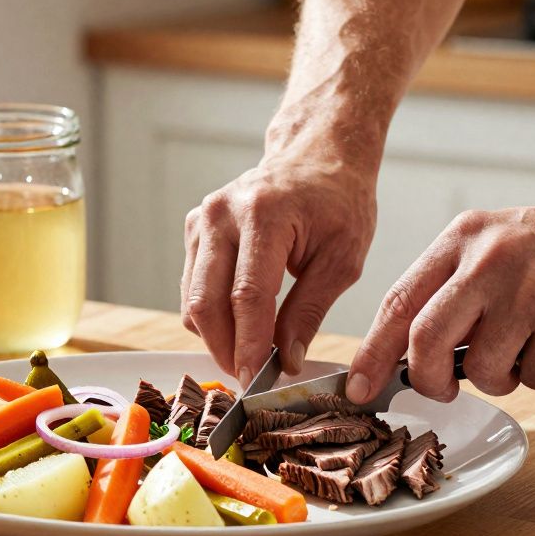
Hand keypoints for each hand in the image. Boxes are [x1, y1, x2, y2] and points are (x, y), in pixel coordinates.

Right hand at [182, 155, 376, 383]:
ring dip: (216, 336)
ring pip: (192, 299)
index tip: (255, 379)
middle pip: (206, 301)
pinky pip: (192, 287)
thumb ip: (309, 311)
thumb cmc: (338, 202)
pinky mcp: (194, 229)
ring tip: (249, 353)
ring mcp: (202, 220)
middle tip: (250, 377)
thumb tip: (286, 361)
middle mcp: (222, 214)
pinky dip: (211, 314)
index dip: (249, 344)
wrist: (316, 156)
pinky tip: (240, 324)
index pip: (247, 295)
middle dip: (225, 348)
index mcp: (264, 215)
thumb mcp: (342, 259)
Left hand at [346, 196, 534, 402]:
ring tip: (527, 348)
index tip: (357, 386)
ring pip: (481, 370)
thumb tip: (408, 352)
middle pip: (424, 340)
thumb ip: (453, 288)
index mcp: (461, 239)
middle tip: (442, 390)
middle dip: (426, 380)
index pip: (397, 301)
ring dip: (501, 378)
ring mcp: (528, 290)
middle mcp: (487, 260)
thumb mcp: (497, 245)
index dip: (371, 351)